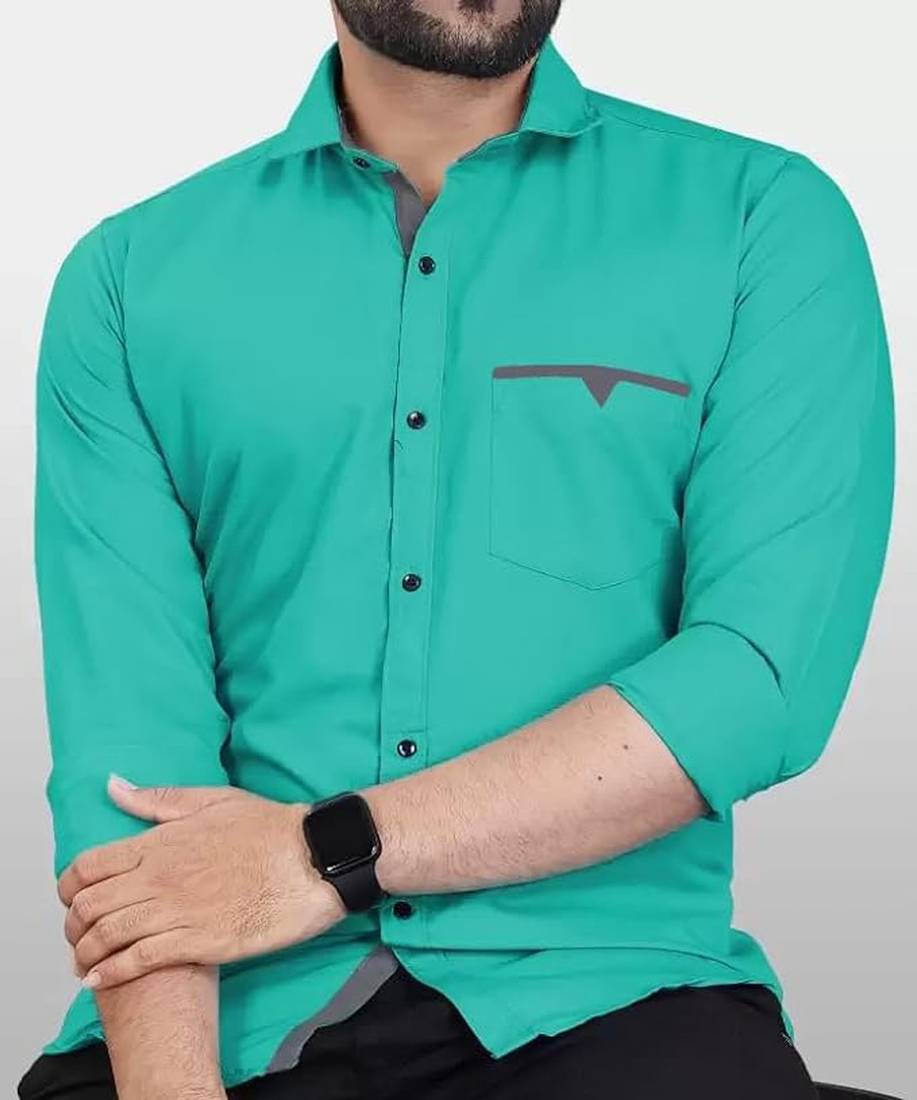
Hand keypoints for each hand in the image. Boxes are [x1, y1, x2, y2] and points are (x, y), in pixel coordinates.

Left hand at [58, 779, 346, 989]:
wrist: (314, 859)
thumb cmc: (270, 828)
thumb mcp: (213, 800)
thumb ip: (159, 799)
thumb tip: (114, 786)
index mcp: (161, 842)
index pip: (88, 866)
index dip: (68, 886)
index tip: (72, 897)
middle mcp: (161, 877)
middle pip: (89, 906)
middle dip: (73, 924)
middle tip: (78, 934)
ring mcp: (178, 912)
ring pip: (108, 936)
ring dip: (86, 952)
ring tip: (84, 962)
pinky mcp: (200, 942)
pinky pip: (139, 961)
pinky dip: (111, 972)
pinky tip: (100, 978)